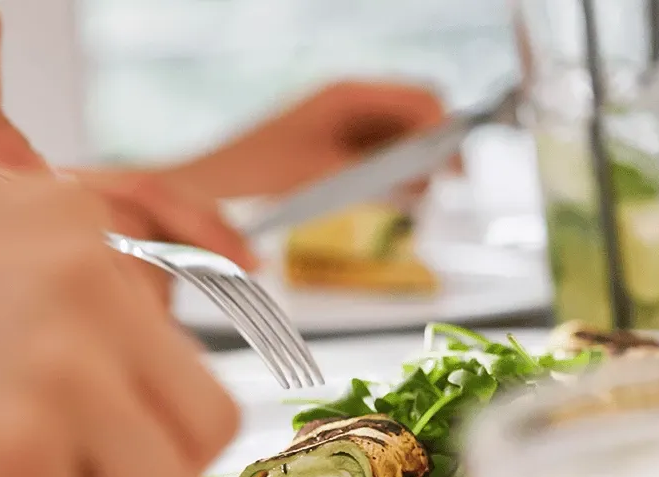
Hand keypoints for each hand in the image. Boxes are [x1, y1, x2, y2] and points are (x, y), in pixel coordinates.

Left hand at [161, 80, 448, 197]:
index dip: (446, 132)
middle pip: (419, 115)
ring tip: (414, 200)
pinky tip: (391, 201)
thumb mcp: (325, 175)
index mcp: (348, 94)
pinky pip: (382, 157)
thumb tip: (428, 172)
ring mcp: (343, 123)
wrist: (203, 187)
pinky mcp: (336, 147)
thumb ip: (380, 171)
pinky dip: (394, 178)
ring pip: (403, 139)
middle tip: (444, 190)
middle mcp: (350, 101)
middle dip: (436, 150)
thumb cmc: (254, 174)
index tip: (455, 171)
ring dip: (417, 167)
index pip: (423, 99)